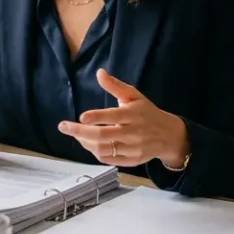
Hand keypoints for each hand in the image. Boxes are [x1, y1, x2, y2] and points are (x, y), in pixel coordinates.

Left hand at [57, 69, 189, 167]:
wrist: (170, 136)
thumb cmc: (147, 112)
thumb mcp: (134, 96)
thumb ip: (115, 86)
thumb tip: (99, 72)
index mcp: (133, 114)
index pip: (112, 117)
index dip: (96, 117)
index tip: (81, 117)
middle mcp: (133, 133)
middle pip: (102, 136)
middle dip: (80, 132)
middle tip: (63, 126)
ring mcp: (132, 149)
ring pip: (103, 149)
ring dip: (85, 142)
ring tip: (76, 134)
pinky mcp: (132, 161)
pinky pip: (108, 159)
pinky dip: (95, 152)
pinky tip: (88, 144)